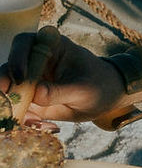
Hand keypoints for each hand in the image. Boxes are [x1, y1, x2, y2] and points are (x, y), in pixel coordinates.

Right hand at [0, 29, 125, 123]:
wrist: (105, 98)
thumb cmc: (98, 84)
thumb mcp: (83, 89)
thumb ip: (59, 91)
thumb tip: (35, 93)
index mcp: (51, 47)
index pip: (25, 43)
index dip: (17, 57)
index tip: (21, 78)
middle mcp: (35, 61)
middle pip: (9, 67)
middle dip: (4, 84)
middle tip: (7, 101)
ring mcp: (30, 80)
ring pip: (7, 89)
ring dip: (10, 104)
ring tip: (26, 117)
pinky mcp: (29, 98)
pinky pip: (16, 107)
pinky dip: (19, 117)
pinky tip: (34, 124)